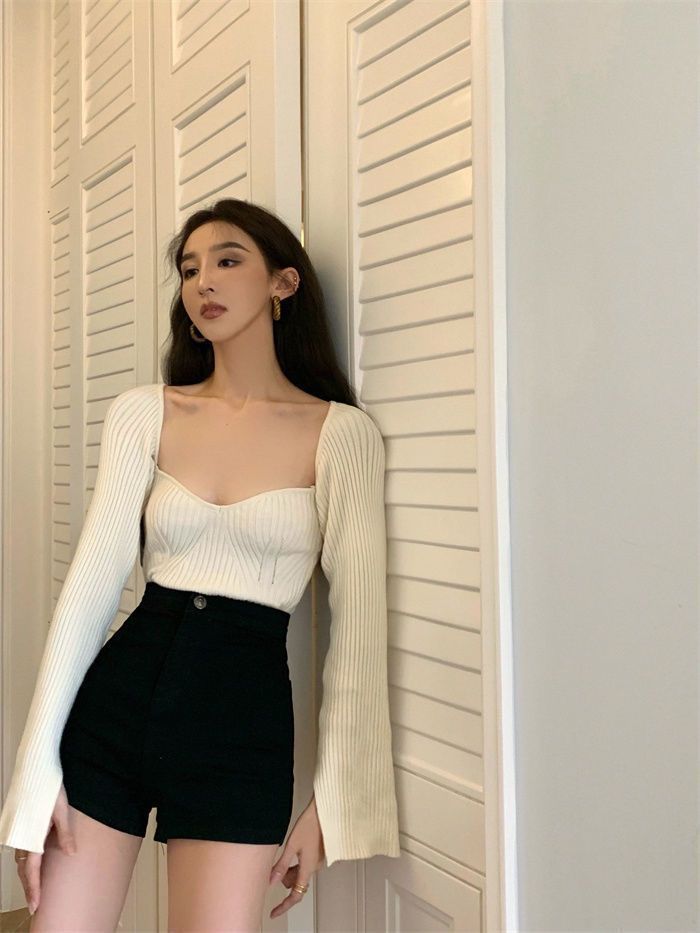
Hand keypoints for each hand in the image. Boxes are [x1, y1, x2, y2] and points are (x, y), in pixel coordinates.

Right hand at [15, 783, 76, 915]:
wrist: (35, 766)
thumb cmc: (50, 785)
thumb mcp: (61, 809)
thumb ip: (65, 833)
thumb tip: (72, 853)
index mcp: (31, 834)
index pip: (32, 869)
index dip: (34, 889)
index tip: (36, 905)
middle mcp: (20, 835)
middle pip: (23, 868)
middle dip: (30, 887)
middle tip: (35, 904)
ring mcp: (16, 830)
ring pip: (20, 859)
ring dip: (27, 874)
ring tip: (36, 888)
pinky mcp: (17, 825)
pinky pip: (19, 848)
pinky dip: (25, 860)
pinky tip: (33, 865)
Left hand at [268, 796, 324, 917]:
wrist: (325, 811)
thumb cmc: (310, 825)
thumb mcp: (291, 845)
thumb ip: (281, 865)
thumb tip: (271, 881)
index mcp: (308, 868)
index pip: (295, 895)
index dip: (284, 905)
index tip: (274, 912)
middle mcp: (315, 867)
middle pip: (297, 883)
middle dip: (285, 879)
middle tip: (274, 868)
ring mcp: (318, 860)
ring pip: (301, 873)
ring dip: (290, 870)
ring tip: (283, 854)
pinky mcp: (319, 853)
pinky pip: (305, 865)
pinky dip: (296, 863)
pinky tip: (292, 851)